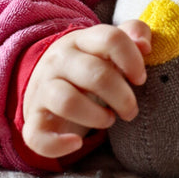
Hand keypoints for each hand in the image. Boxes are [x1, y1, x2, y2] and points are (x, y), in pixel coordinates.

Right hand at [22, 21, 150, 158]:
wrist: (46, 81)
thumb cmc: (90, 63)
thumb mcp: (109, 44)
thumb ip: (134, 33)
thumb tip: (145, 45)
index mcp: (82, 40)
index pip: (111, 39)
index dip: (132, 59)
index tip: (140, 78)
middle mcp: (59, 60)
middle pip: (95, 74)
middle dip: (122, 96)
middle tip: (131, 110)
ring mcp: (43, 89)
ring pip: (67, 101)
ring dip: (96, 117)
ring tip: (109, 120)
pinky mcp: (33, 119)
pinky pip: (36, 136)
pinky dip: (58, 144)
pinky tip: (77, 143)